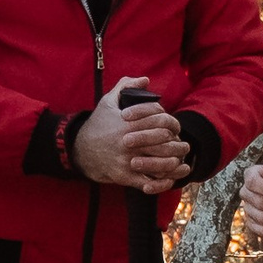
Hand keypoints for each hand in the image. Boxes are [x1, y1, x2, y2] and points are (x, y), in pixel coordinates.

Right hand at [73, 86, 191, 191]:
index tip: (175, 127)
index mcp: (127, 123)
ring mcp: (126, 160)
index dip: (172, 122)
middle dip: (176, 142)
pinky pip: (147, 182)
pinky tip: (168, 178)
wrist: (79, 150)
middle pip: (163, 140)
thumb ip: (125, 86)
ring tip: (180, 159)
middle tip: (183, 144)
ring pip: (159, 162)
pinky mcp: (124, 176)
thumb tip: (145, 79)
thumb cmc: (97, 125)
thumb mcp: (107, 102)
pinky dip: (161, 182)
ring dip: (174, 161)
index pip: (159, 120)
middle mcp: (128, 141)